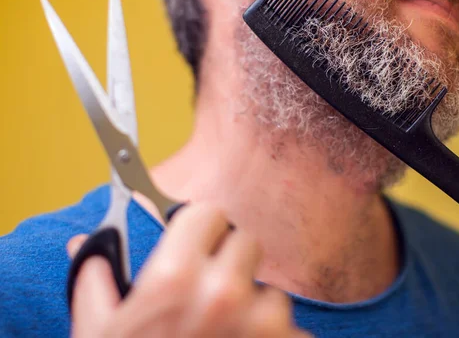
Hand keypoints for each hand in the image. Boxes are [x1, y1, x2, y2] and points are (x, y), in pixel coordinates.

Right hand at [67, 204, 311, 337]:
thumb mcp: (97, 334)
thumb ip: (95, 280)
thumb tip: (89, 243)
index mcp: (176, 277)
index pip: (210, 212)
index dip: (200, 227)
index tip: (198, 241)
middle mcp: (225, 291)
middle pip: (246, 241)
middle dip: (229, 261)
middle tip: (210, 293)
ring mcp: (263, 323)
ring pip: (270, 288)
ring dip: (253, 308)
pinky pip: (290, 327)